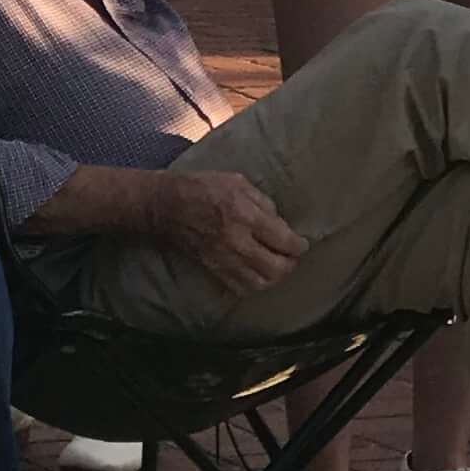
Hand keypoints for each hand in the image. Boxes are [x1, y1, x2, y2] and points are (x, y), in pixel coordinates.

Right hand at [145, 167, 308, 298]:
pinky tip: (259, 275)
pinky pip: (241, 288)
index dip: (299, 245)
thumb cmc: (204, 188)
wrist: (167, 206)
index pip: (283, 240)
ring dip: (275, 278)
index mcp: (246, 215)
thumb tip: (280, 223)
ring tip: (278, 267)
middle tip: (293, 257)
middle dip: (291, 264)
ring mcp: (225, 260)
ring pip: (260, 283)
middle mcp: (238, 242)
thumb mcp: (238, 182)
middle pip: (276, 268)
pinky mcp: (214, 270)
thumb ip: (263, 202)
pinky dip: (255, 285)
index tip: (302, 244)